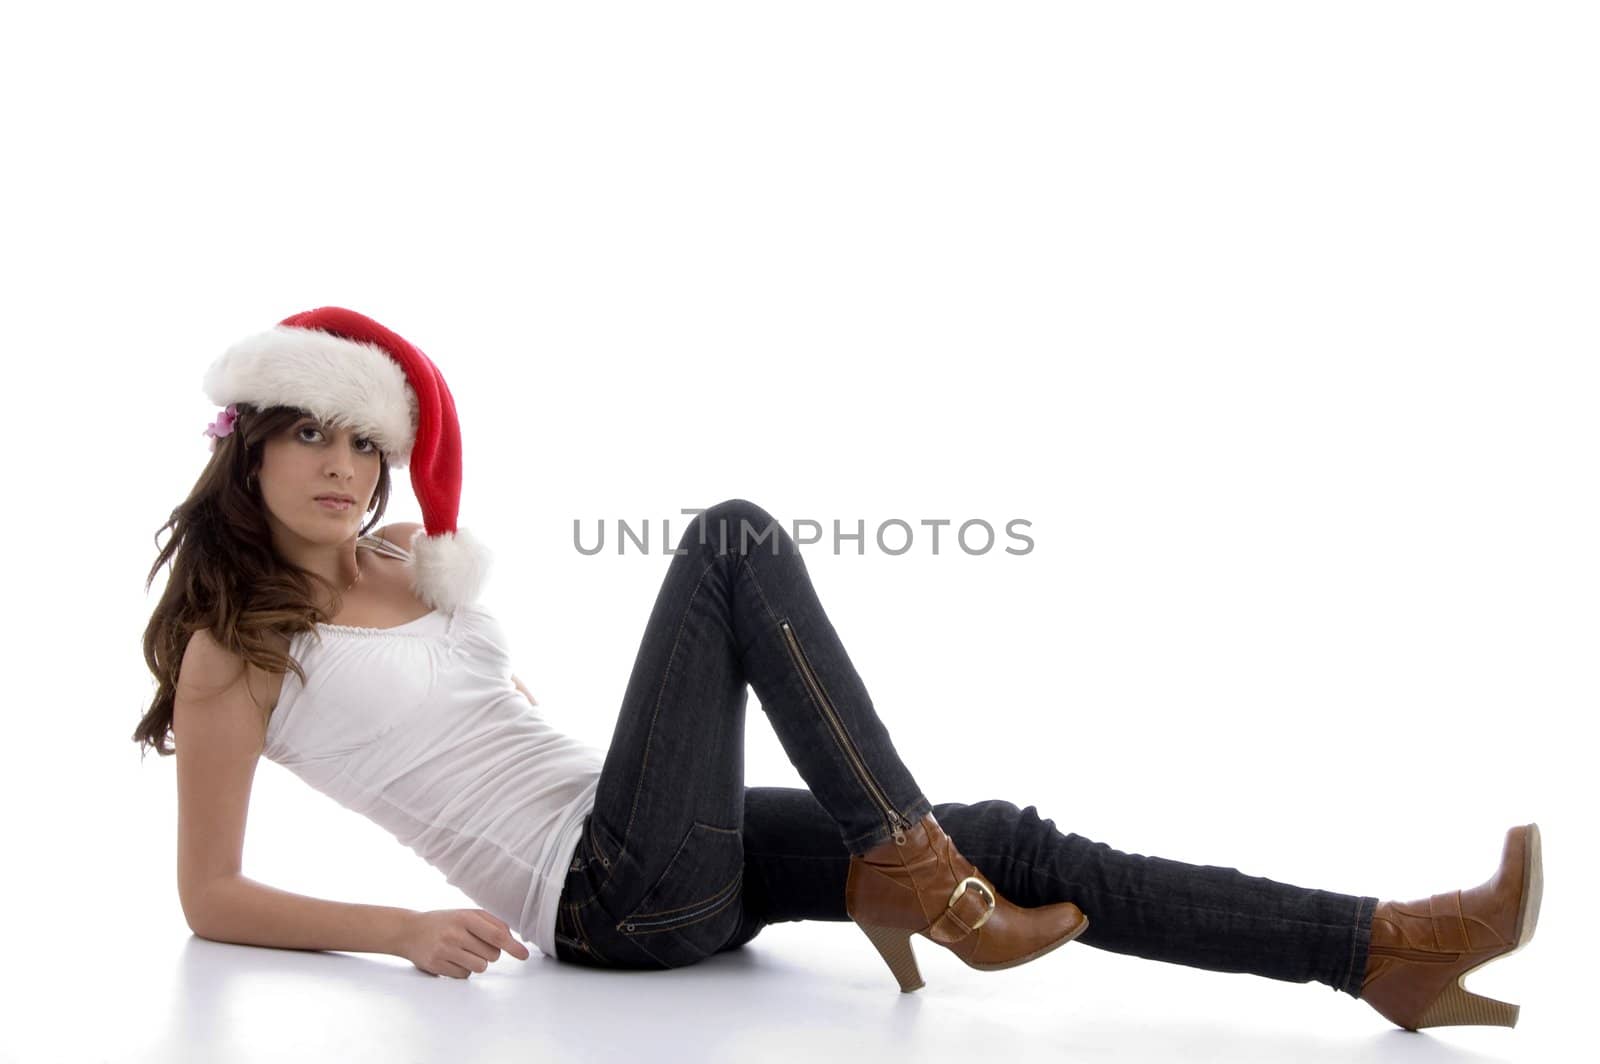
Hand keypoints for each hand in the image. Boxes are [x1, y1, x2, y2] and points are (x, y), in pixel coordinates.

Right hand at [398, 909, 530, 977]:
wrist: (409, 931)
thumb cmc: (444, 922)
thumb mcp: (466, 914)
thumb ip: (491, 923)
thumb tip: (512, 939)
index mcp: (465, 917)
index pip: (496, 935)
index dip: (513, 946)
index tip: (524, 955)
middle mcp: (455, 934)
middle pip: (492, 955)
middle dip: (489, 952)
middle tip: (474, 944)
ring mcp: (445, 951)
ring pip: (480, 967)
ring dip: (477, 962)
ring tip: (463, 952)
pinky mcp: (437, 966)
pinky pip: (464, 975)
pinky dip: (463, 969)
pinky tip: (452, 959)